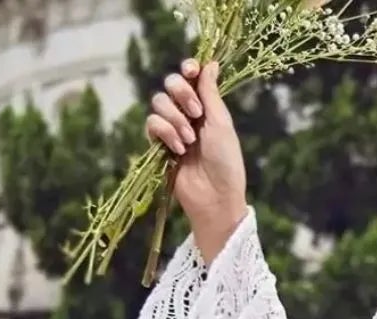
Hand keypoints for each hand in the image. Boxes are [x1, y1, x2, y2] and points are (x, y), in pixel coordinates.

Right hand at [146, 59, 246, 262]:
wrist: (215, 197)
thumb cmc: (225, 163)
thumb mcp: (221, 124)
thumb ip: (211, 93)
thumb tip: (211, 63)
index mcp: (207, 107)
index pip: (191, 77)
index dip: (188, 70)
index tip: (191, 71)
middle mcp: (188, 114)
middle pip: (171, 84)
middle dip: (182, 94)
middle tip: (197, 114)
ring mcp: (172, 128)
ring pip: (159, 103)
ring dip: (175, 119)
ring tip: (189, 141)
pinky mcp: (159, 144)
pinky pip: (151, 123)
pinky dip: (165, 133)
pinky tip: (178, 149)